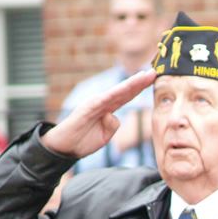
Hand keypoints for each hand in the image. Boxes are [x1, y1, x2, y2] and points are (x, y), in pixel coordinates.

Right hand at [42, 69, 156, 158]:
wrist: (64, 146)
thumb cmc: (83, 140)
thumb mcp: (104, 135)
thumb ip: (112, 125)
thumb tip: (114, 116)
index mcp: (108, 108)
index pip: (127, 96)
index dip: (140, 88)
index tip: (153, 79)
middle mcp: (102, 102)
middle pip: (125, 91)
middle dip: (140, 81)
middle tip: (153, 72)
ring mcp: (94, 103)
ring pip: (117, 92)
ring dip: (130, 84)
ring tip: (143, 76)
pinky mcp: (87, 108)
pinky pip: (103, 101)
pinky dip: (114, 94)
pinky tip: (124, 90)